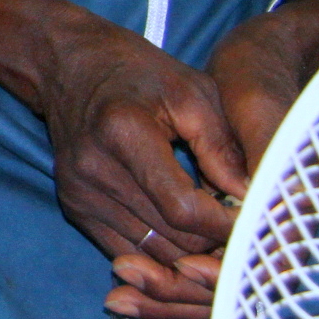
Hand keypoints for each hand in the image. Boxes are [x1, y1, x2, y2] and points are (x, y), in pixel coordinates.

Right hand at [27, 8, 246, 318]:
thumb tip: (252, 200)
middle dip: (215, 239)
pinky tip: (181, 228)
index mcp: (123, 133)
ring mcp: (79, 192)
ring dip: (191, 250)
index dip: (225, 223)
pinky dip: (162, 249)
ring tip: (214, 225)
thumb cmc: (137, 71)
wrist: (66, 64)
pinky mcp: (74, 207)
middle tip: (239, 223)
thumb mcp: (192, 92)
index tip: (251, 215)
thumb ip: (223, 148)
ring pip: (154, 254)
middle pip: (172, 238)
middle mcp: (94, 170)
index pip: (184, 210)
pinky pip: (129, 251)